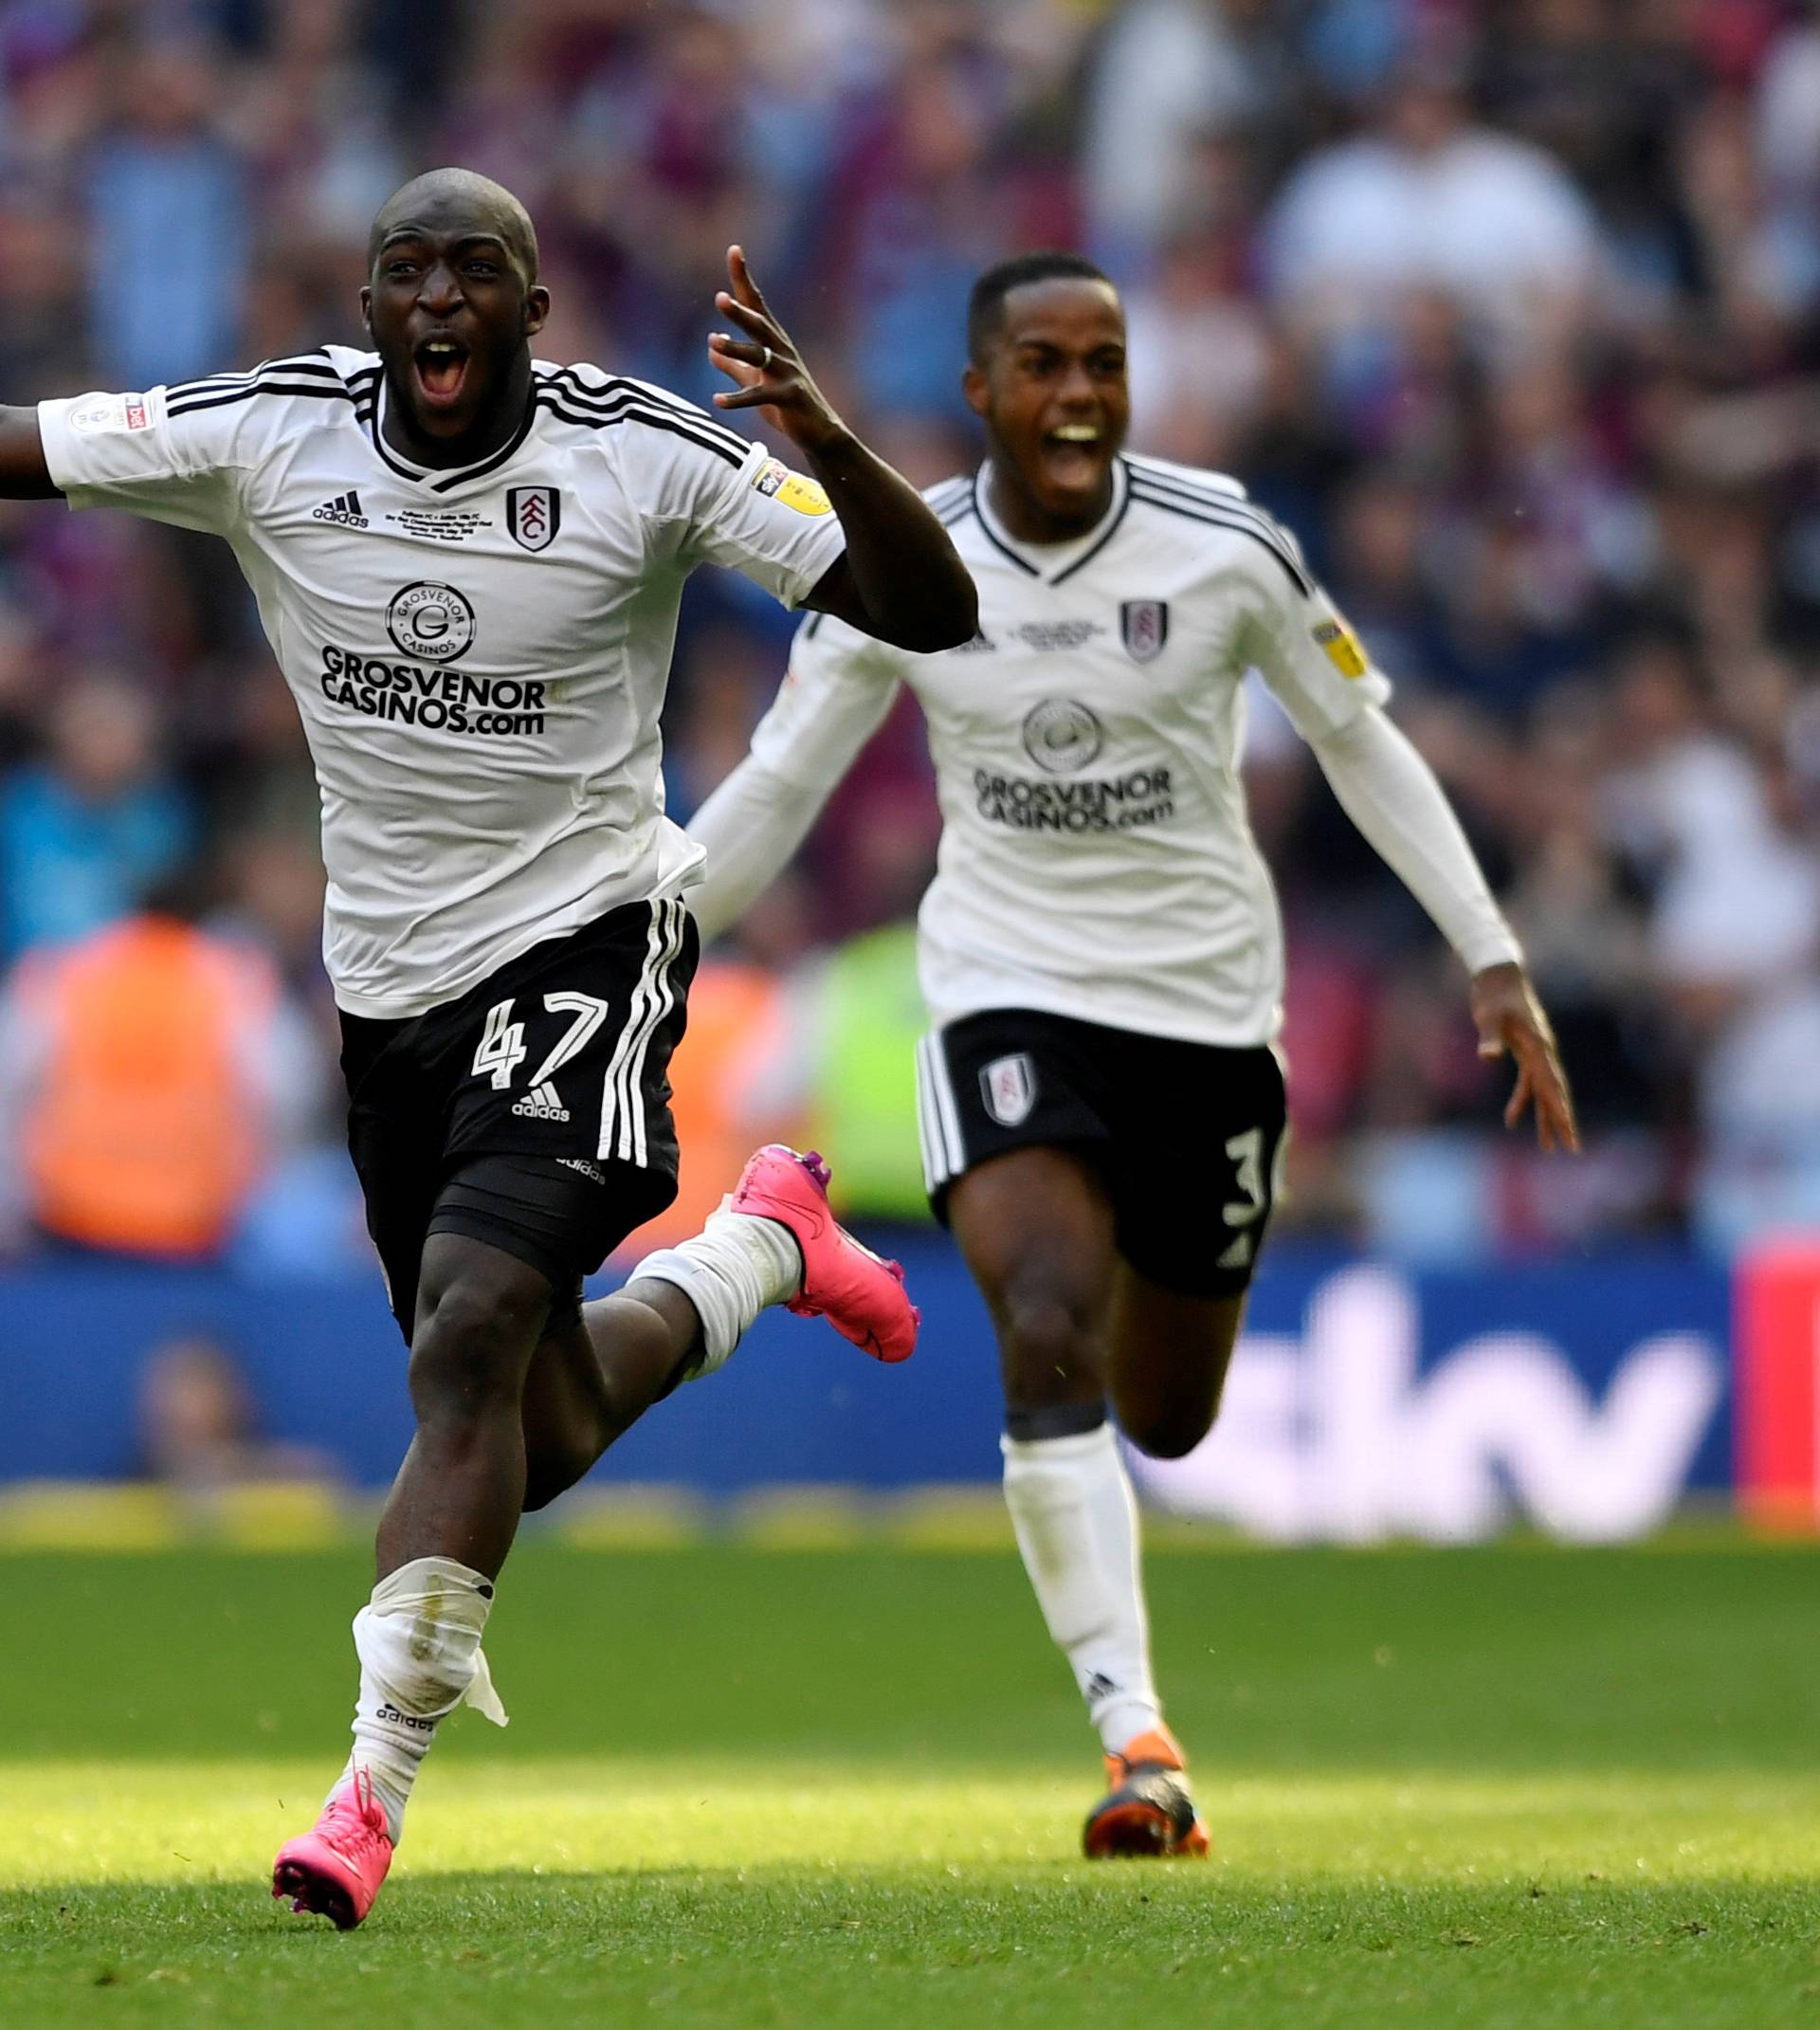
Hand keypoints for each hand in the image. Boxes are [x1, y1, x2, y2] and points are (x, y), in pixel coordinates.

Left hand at [708, 245, 848, 457]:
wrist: (818, 432)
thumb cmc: (786, 403)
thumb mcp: (754, 380)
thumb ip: (733, 363)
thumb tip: (711, 345)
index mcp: (773, 342)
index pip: (755, 305)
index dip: (744, 279)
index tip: (734, 250)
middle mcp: (781, 351)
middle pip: (758, 326)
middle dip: (739, 312)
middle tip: (720, 298)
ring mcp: (787, 374)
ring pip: (759, 357)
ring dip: (735, 349)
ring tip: (712, 343)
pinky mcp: (790, 398)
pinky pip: (760, 397)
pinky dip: (738, 399)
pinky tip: (717, 400)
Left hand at [1471, 961, 1578, 1153]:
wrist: (1498, 977)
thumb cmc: (1493, 996)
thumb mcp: (1489, 1016)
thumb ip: (1490, 1037)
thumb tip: (1488, 1057)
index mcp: (1538, 1046)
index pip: (1550, 1081)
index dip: (1557, 1105)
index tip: (1566, 1125)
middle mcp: (1542, 1052)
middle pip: (1555, 1091)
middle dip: (1562, 1120)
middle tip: (1571, 1147)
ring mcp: (1535, 1054)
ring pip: (1543, 1092)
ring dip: (1544, 1118)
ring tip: (1549, 1147)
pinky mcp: (1524, 1053)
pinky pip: (1528, 1083)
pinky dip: (1521, 1102)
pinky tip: (1510, 1121)